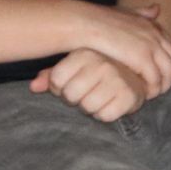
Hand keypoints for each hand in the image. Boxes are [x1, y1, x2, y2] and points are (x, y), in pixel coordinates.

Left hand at [30, 48, 149, 121]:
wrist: (136, 76)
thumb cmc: (97, 72)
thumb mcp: (74, 68)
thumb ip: (51, 76)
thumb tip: (33, 87)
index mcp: (84, 53)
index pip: (56, 80)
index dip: (60, 88)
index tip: (72, 83)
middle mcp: (101, 64)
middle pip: (70, 95)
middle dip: (76, 99)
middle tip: (87, 92)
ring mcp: (117, 79)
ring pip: (87, 107)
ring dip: (91, 108)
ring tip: (99, 97)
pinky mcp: (128, 95)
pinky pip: (105, 116)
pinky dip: (105, 114)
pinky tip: (111, 103)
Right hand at [76, 3, 170, 96]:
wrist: (85, 23)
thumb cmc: (99, 19)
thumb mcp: (126, 12)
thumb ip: (143, 12)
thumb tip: (157, 8)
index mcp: (154, 26)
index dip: (169, 65)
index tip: (158, 76)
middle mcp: (156, 35)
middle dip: (170, 78)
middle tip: (156, 88)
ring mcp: (151, 47)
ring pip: (169, 74)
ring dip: (161, 87)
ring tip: (149, 94)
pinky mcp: (142, 59)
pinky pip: (156, 81)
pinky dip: (151, 90)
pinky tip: (141, 94)